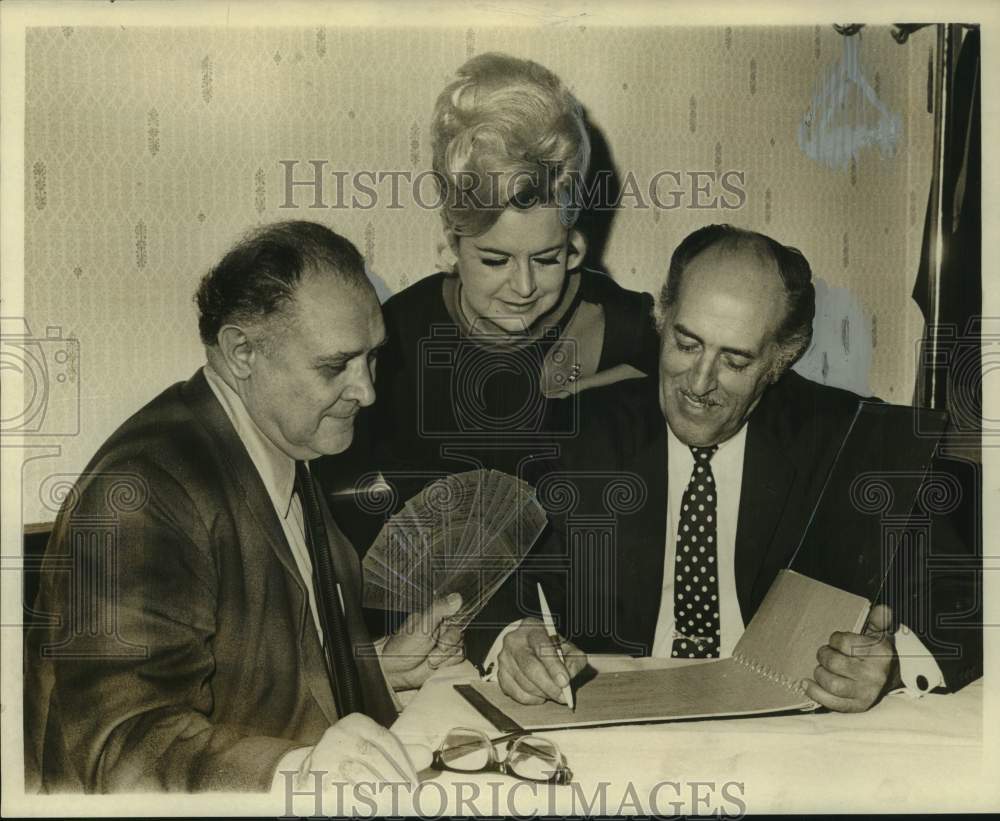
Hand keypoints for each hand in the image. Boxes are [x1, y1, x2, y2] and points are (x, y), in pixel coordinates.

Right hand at [294, 713, 431, 790]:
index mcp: (358, 723)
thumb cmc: (350, 756)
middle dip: (394, 776)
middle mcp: (340, 733)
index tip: (415, 783)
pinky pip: (340, 787)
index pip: (387, 740)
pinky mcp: (316, 773)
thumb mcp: (373, 748)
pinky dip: (357, 796)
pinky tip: (368, 803)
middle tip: (408, 793)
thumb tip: (427, 756)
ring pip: (358, 772)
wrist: (313, 767)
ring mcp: (326, 752)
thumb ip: (400, 753)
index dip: (404, 762)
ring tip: (392, 800)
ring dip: (378, 788)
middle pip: (374, 755)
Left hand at [379, 593, 464, 689]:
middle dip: (447, 643)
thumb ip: (438, 610)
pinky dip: (448, 663)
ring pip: (459, 646)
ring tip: (430, 657)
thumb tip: (455, 598)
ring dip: (445, 655)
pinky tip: (435, 663)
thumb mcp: (421, 626)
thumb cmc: (401, 648)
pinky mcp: (446, 658)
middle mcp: (440, 630)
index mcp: (434, 617)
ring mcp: (443, 644)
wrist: (395, 673)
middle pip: (459, 633)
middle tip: (434, 646)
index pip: (455, 614)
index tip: (442, 631)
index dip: (452, 625)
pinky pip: (458, 658)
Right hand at [496, 618, 586, 704]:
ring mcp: (504, 658)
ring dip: (542, 693)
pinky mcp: (500, 674)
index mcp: (532, 628)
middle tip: (563, 696)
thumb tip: (569, 676)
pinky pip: (516, 693)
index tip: (565, 682)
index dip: (554, 666)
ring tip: (553, 692)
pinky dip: (531, 698)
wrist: (529, 646)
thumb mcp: (567, 647)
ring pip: (524, 683)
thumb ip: (574, 659)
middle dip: (549, 685)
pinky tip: (539, 694)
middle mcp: (514, 640)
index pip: (542, 647)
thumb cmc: (551, 647)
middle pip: (530, 667)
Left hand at [803, 604, 900, 712]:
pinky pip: (832, 703)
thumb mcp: (879, 634)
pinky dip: (815, 693)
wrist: (890, 680)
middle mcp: (874, 674)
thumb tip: (882, 609)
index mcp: (879, 653)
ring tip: (821, 669)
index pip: (844, 642)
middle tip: (825, 654)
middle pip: (834, 663)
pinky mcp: (857, 706)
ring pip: (831, 683)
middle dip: (824, 655)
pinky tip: (807, 683)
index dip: (835, 640)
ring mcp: (866, 692)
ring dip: (820, 673)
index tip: (837, 642)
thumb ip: (879, 620)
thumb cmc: (877, 654)